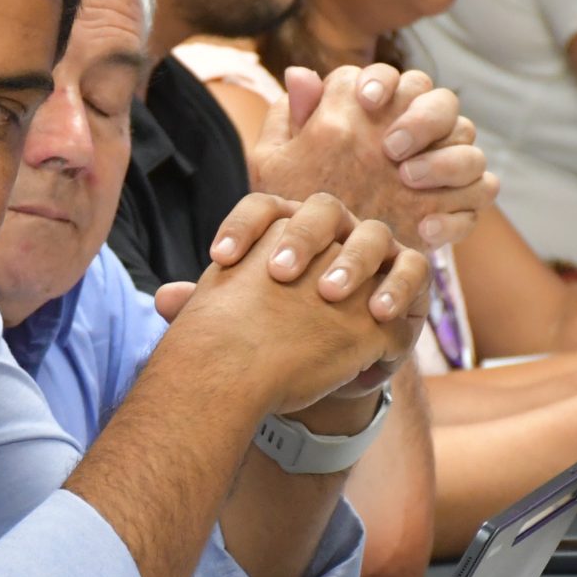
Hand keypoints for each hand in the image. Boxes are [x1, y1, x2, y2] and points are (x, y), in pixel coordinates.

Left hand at [159, 192, 424, 412]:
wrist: (326, 368)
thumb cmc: (280, 334)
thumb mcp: (247, 323)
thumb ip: (209, 307)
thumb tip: (162, 298)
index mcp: (288, 227)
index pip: (262, 209)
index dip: (240, 227)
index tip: (217, 259)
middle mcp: (334, 228)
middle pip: (321, 211)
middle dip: (301, 237)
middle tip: (279, 273)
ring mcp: (375, 248)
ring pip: (372, 234)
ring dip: (351, 261)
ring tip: (330, 294)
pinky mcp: (410, 275)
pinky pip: (414, 268)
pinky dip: (398, 288)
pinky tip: (379, 314)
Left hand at [250, 63, 495, 251]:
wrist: (320, 255)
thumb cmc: (298, 196)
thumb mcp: (279, 162)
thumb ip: (291, 119)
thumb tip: (296, 74)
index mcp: (381, 110)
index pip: (394, 78)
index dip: (384, 82)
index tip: (364, 101)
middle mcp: (421, 131)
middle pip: (444, 103)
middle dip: (423, 118)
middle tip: (391, 147)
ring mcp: (446, 168)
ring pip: (470, 149)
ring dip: (444, 162)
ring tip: (406, 181)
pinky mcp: (460, 206)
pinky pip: (480, 197)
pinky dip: (457, 212)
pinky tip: (423, 228)